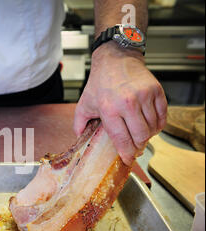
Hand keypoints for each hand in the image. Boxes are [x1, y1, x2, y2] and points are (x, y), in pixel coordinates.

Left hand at [74, 42, 166, 165]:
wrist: (116, 59)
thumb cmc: (100, 82)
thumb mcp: (84, 103)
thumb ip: (79, 123)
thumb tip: (79, 138)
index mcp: (109, 108)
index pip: (121, 139)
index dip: (126, 153)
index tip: (128, 159)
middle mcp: (127, 103)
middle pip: (141, 136)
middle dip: (139, 147)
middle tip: (136, 148)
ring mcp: (144, 96)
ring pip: (153, 128)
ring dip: (148, 136)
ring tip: (141, 135)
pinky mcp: (156, 91)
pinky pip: (162, 116)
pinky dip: (158, 125)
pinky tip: (150, 125)